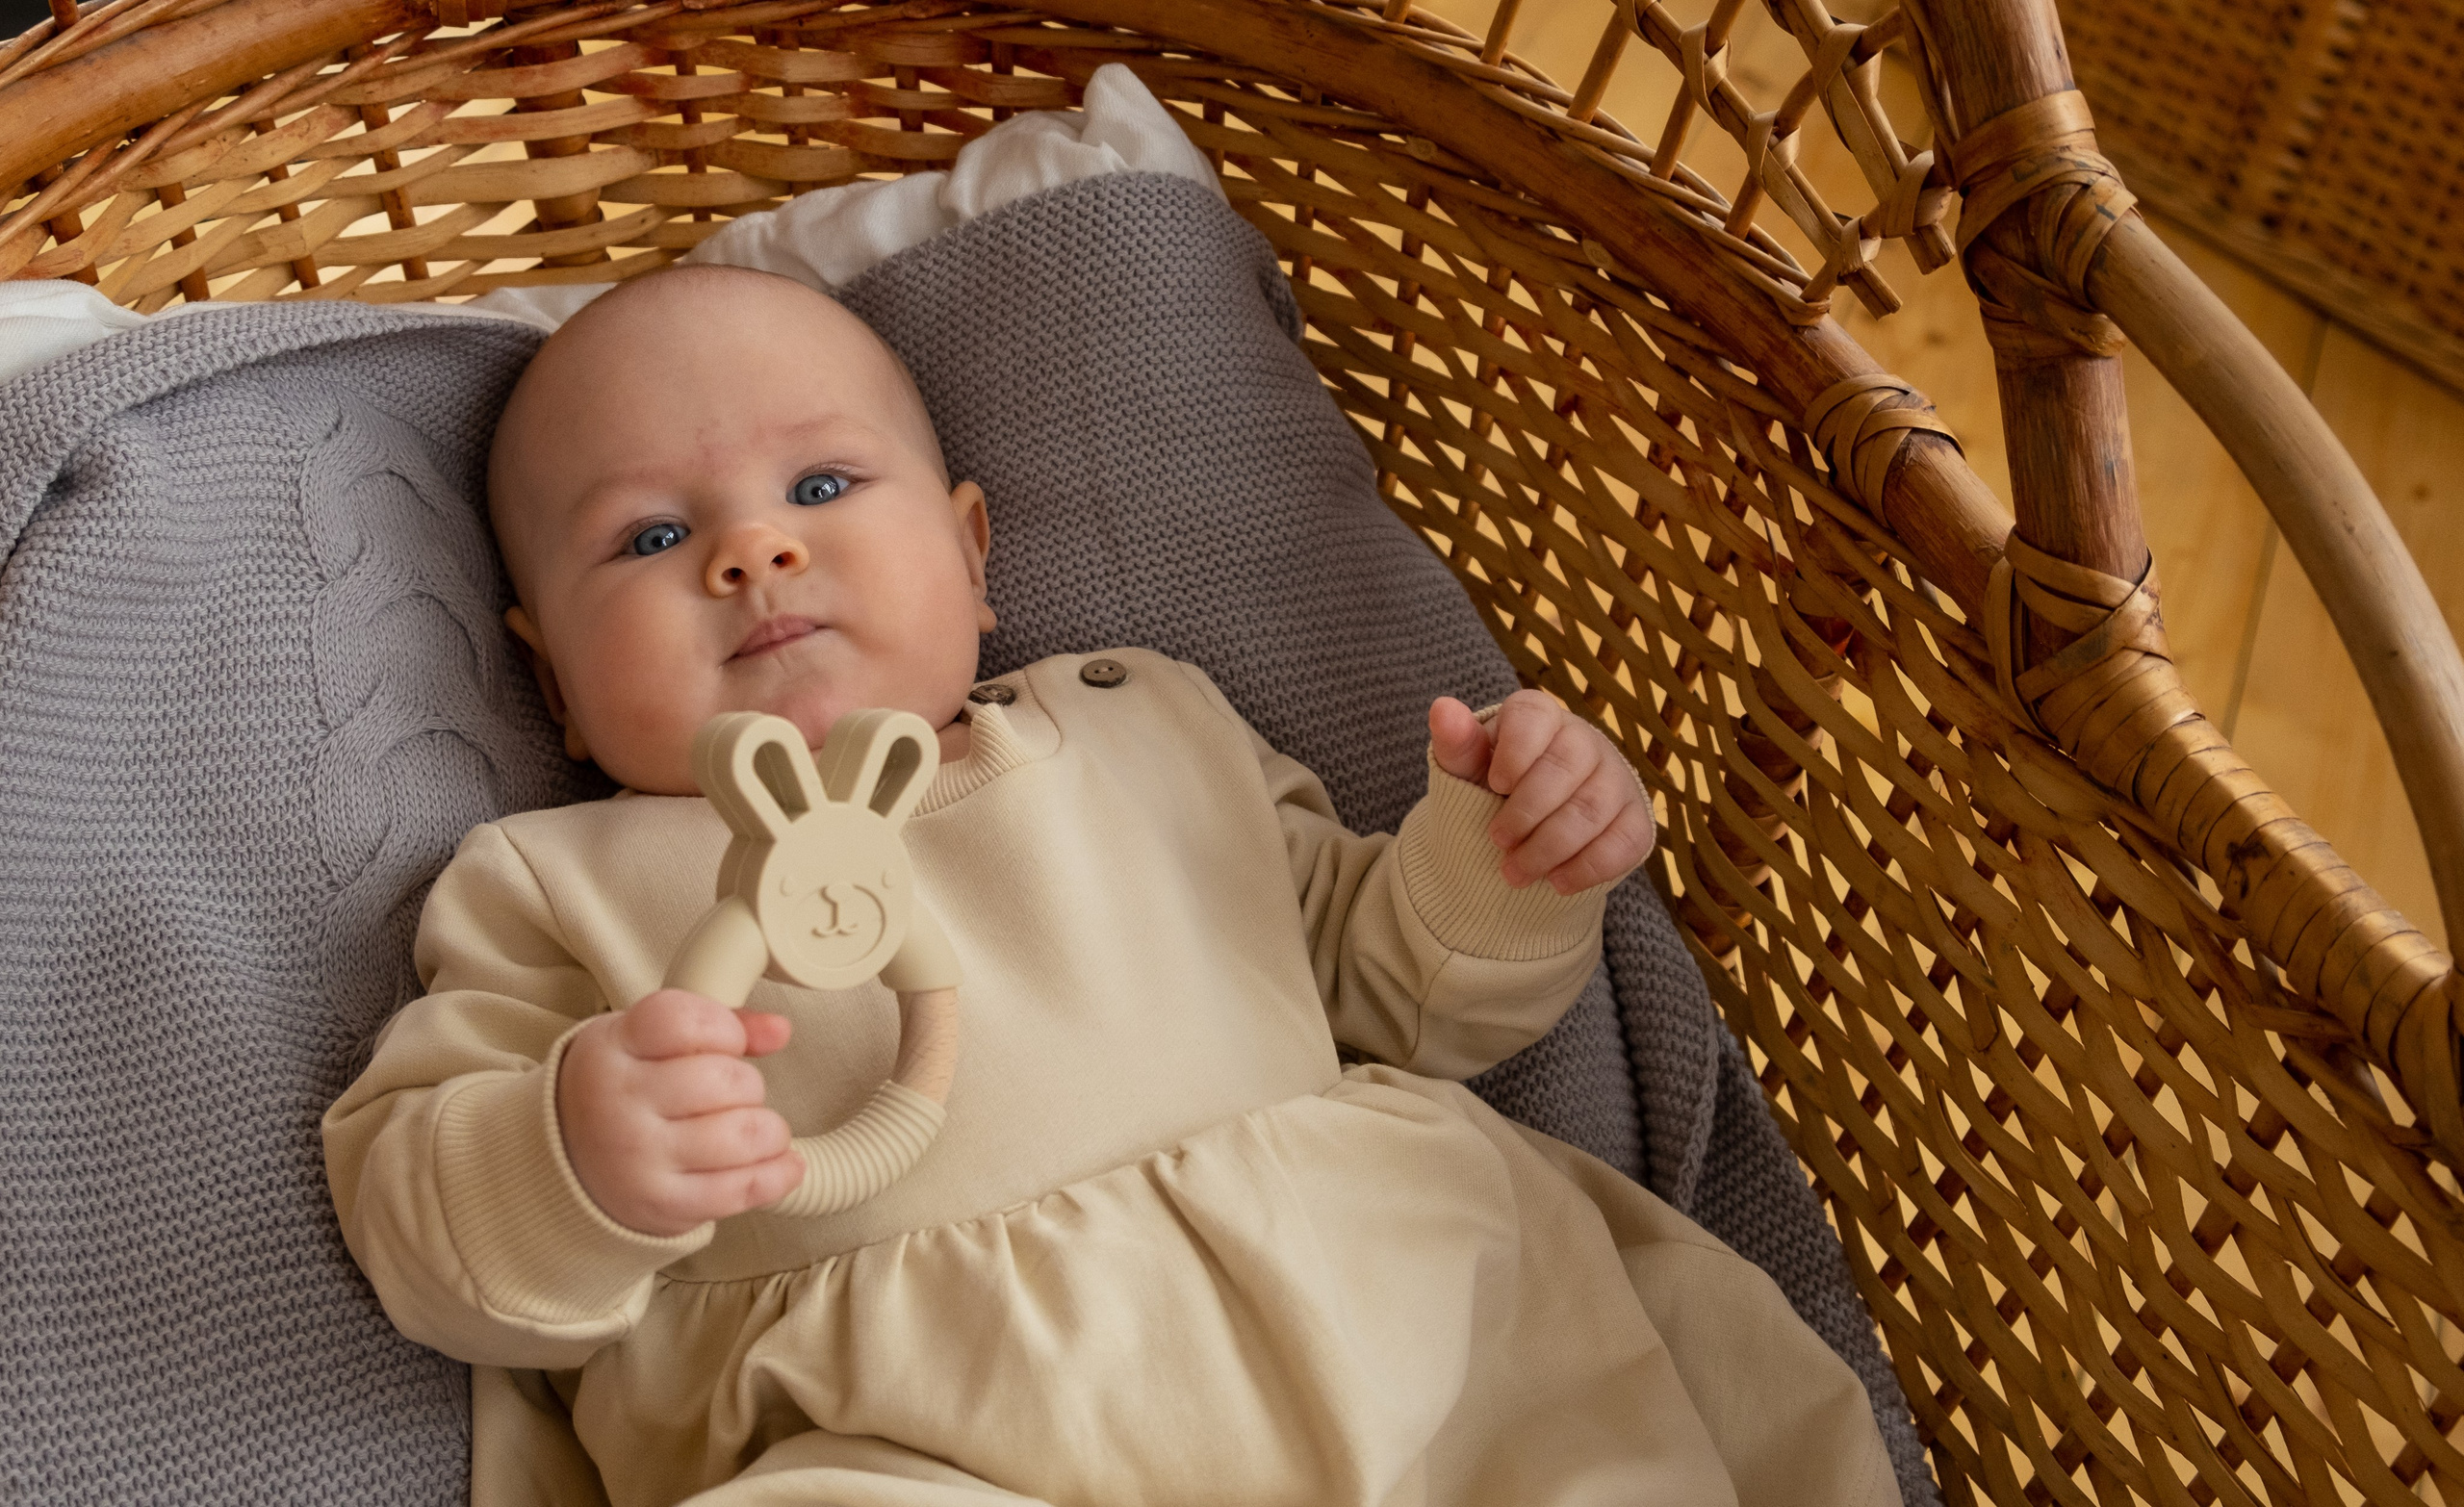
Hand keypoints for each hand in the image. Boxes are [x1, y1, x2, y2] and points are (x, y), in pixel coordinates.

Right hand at [557, 990, 802, 1236]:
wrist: (567, 1163)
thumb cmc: (622, 1090)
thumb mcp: (645, 1042)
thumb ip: (714, 1025)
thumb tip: (779, 1030)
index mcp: (612, 1049)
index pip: (683, 1021)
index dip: (723, 1028)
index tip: (727, 1042)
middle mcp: (618, 1102)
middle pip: (725, 1079)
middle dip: (748, 1084)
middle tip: (731, 1095)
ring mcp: (639, 1158)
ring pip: (743, 1133)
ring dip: (769, 1130)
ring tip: (755, 1128)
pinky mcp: (662, 1204)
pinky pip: (743, 1188)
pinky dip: (778, 1173)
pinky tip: (783, 1162)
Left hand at [1429, 690, 1654, 893]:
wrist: (1528, 826)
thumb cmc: (1493, 787)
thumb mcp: (1467, 767)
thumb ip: (1456, 743)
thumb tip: (1442, 708)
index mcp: (1540, 717)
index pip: (1534, 717)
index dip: (1515, 752)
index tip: (1495, 785)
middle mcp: (1585, 740)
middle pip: (1566, 768)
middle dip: (1526, 813)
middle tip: (1497, 842)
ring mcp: (1616, 779)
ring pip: (1592, 810)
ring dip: (1549, 847)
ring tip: (1515, 873)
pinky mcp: (1635, 819)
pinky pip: (1624, 842)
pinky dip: (1587, 867)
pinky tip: (1556, 882)